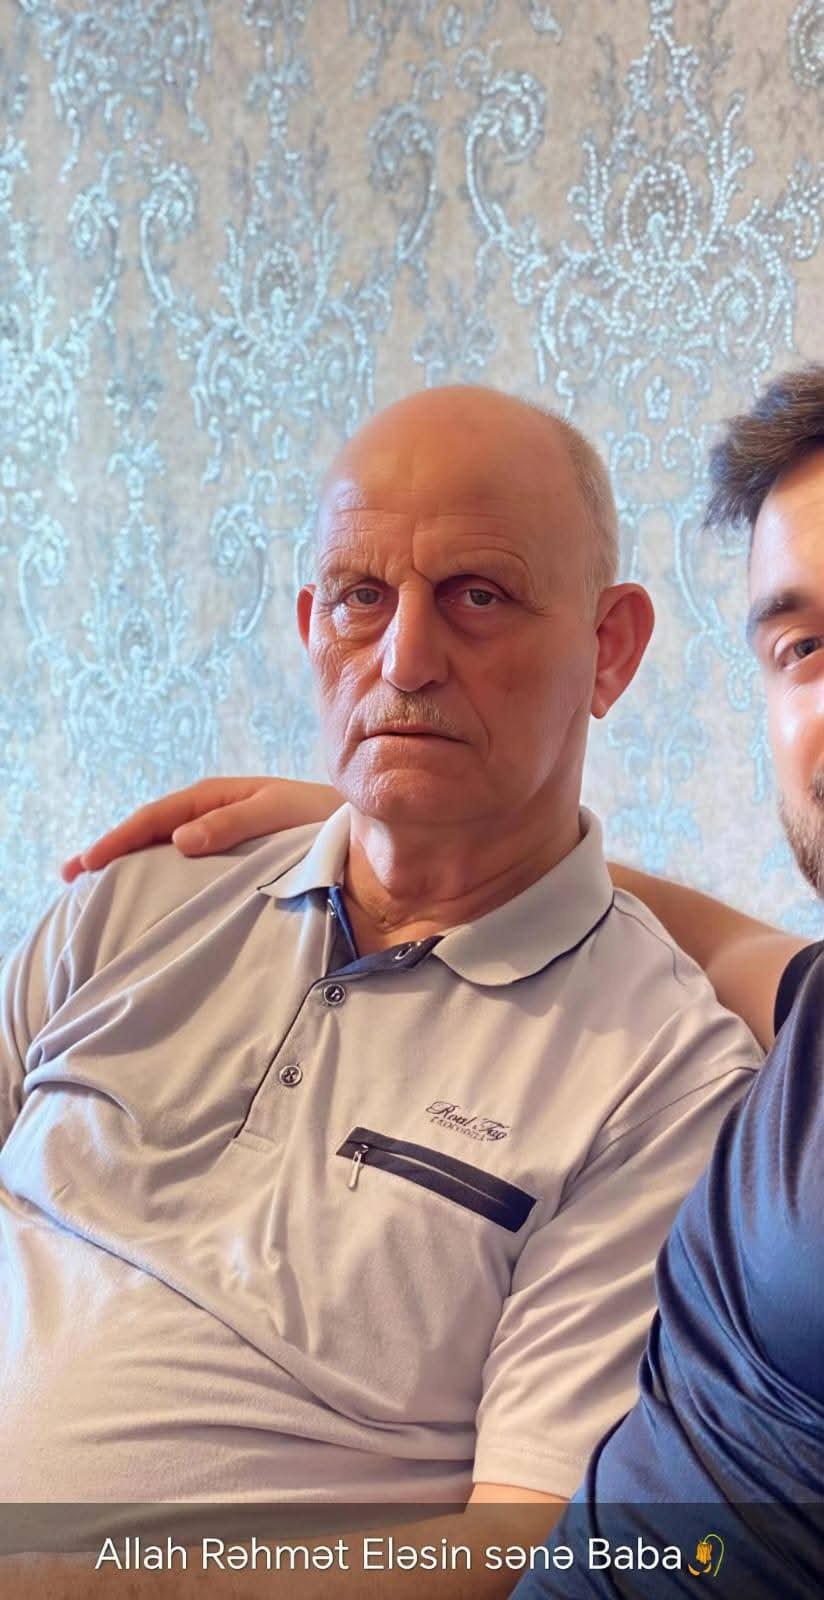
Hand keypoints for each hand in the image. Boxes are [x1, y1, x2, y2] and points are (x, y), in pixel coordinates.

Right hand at [60, 776, 339, 881]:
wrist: (362, 830)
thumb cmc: (323, 819)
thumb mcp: (279, 814)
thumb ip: (233, 824)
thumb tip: (178, 840)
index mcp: (217, 798)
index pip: (157, 817)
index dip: (120, 838)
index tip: (88, 862)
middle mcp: (212, 814)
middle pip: (150, 831)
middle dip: (111, 849)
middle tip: (69, 876)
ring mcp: (220, 836)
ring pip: (164, 849)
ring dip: (130, 863)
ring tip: (93, 889)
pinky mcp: (234, 859)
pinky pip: (186, 865)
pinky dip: (159, 874)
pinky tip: (144, 895)